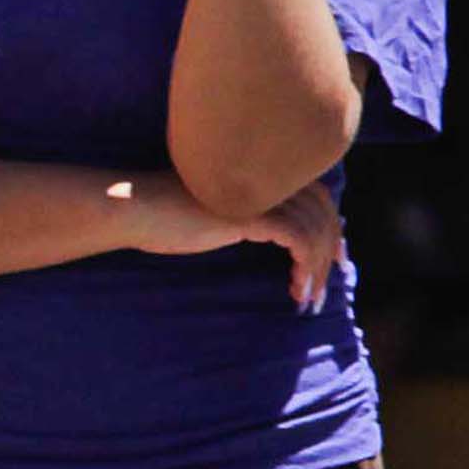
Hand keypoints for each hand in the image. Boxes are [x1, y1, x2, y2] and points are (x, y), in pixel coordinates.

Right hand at [108, 171, 343, 310]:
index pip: (316, 195)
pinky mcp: (252, 213)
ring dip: (317, 269)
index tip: (333, 259)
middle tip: (325, 286)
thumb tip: (277, 233)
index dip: (330, 227)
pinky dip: (305, 267)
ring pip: (314, 230)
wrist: (135, 208)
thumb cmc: (166, 214)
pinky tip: (295, 288)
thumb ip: (247, 212)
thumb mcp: (216, 210)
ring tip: (308, 298)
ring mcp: (261, 192)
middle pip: (322, 211)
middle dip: (330, 250)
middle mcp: (267, 176)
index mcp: (260, 170)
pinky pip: (299, 241)